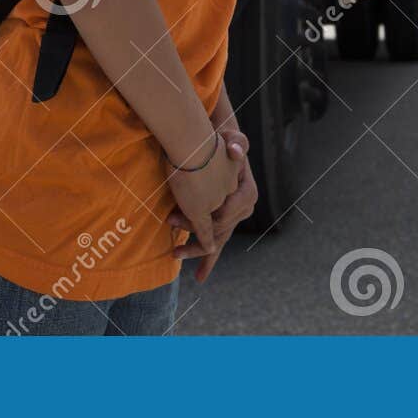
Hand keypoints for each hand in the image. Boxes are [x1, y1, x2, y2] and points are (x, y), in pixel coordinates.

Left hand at [165, 132, 242, 260]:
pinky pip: (215, 245)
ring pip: (214, 241)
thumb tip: (236, 151)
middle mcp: (243, 209)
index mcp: (247, 195)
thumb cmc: (225, 144)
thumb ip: (238, 143)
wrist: (221, 147)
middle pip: (219, 230)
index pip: (225, 216)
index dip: (205, 218)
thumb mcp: (233, 140)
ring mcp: (232, 218)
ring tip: (175, 253)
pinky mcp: (220, 221)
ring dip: (193, 246)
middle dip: (193, 229)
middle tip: (170, 220)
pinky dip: (207, 261)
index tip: (181, 213)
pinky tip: (200, 277)